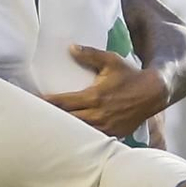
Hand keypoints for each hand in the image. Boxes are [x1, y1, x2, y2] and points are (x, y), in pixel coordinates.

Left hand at [44, 47, 168, 138]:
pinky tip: (68, 137)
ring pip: (77, 133)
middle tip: (34, 117)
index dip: (46, 103)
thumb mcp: (111, 61)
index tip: (32, 102)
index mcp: (94, 97)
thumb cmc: (129, 75)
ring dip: (64, 130)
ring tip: (48, 128)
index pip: (63, 102)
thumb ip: (89, 54)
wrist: (153, 93)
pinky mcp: (113, 135)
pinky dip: (80, 137)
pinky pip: (91, 138)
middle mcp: (98, 115)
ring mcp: (105, 127)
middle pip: (66, 120)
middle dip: (50, 118)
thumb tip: (70, 48)